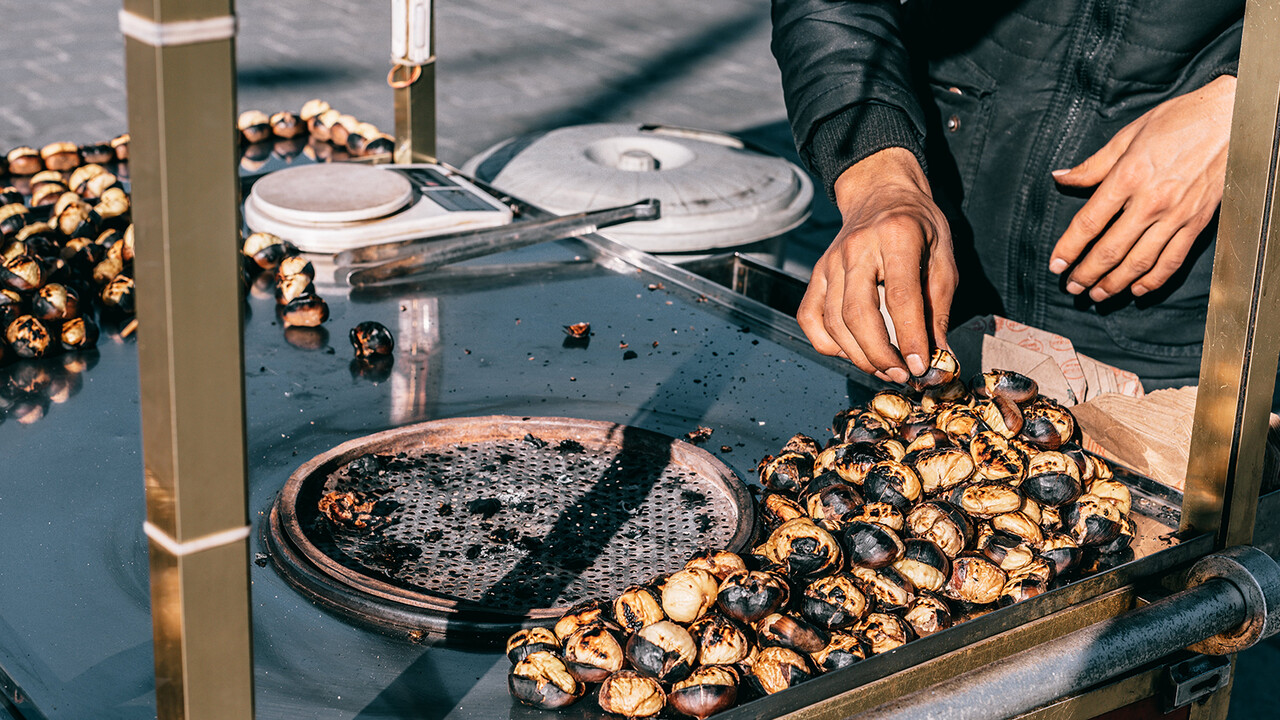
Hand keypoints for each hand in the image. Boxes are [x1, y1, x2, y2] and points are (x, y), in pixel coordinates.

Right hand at [797, 147, 957, 383]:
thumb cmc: (918, 226)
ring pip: (833, 321)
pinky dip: (828, 344)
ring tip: (885, 369)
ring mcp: (830, 262)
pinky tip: (852, 351)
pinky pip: (810, 318)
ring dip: (858, 355)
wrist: (881, 193)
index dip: (910, 337)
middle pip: (857, 313)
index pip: (900, 296)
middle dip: (880, 354)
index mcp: (896, 236)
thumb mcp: (943, 257)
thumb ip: (940, 306)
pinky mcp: (816, 274)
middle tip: (902, 374)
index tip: (920, 366)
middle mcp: (856, 248)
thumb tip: (937, 355)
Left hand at [1050, 75, 1235, 300]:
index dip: (1068, 248)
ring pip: (1139, 262)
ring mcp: (1177, 215)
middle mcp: (1151, 201)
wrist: (1232, 120)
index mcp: (1128, 177)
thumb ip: (1093, 165)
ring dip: (1114, 284)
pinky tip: (1137, 290)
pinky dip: (1153, 280)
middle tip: (1072, 287)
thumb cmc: (1180, 121)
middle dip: (1086, 274)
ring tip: (1097, 295)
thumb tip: (1060, 178)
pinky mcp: (1198, 222)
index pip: (1088, 223)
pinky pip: (1172, 260)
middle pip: (1110, 250)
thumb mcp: (1129, 135)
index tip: (1056, 265)